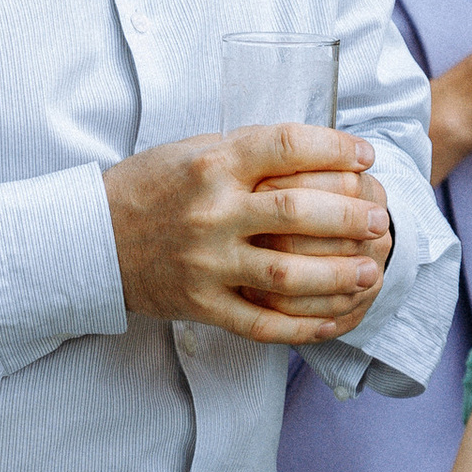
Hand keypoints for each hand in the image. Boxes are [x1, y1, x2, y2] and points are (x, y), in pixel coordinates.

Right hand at [103, 126, 389, 343]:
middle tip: (381, 220)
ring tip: (371, 271)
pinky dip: (302, 325)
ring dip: (336, 275)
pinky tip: (333, 318)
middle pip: (295, 213)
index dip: (335, 148)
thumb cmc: (149, 187)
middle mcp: (210, 212)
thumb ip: (248, 152)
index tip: (366, 156)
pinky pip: (260, 322)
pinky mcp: (200, 305)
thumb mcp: (194, 150)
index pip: (287, 146)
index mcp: (212, 164)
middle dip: (348, 217)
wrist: (90, 239)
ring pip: (284, 274)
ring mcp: (205, 263)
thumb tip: (316, 149)